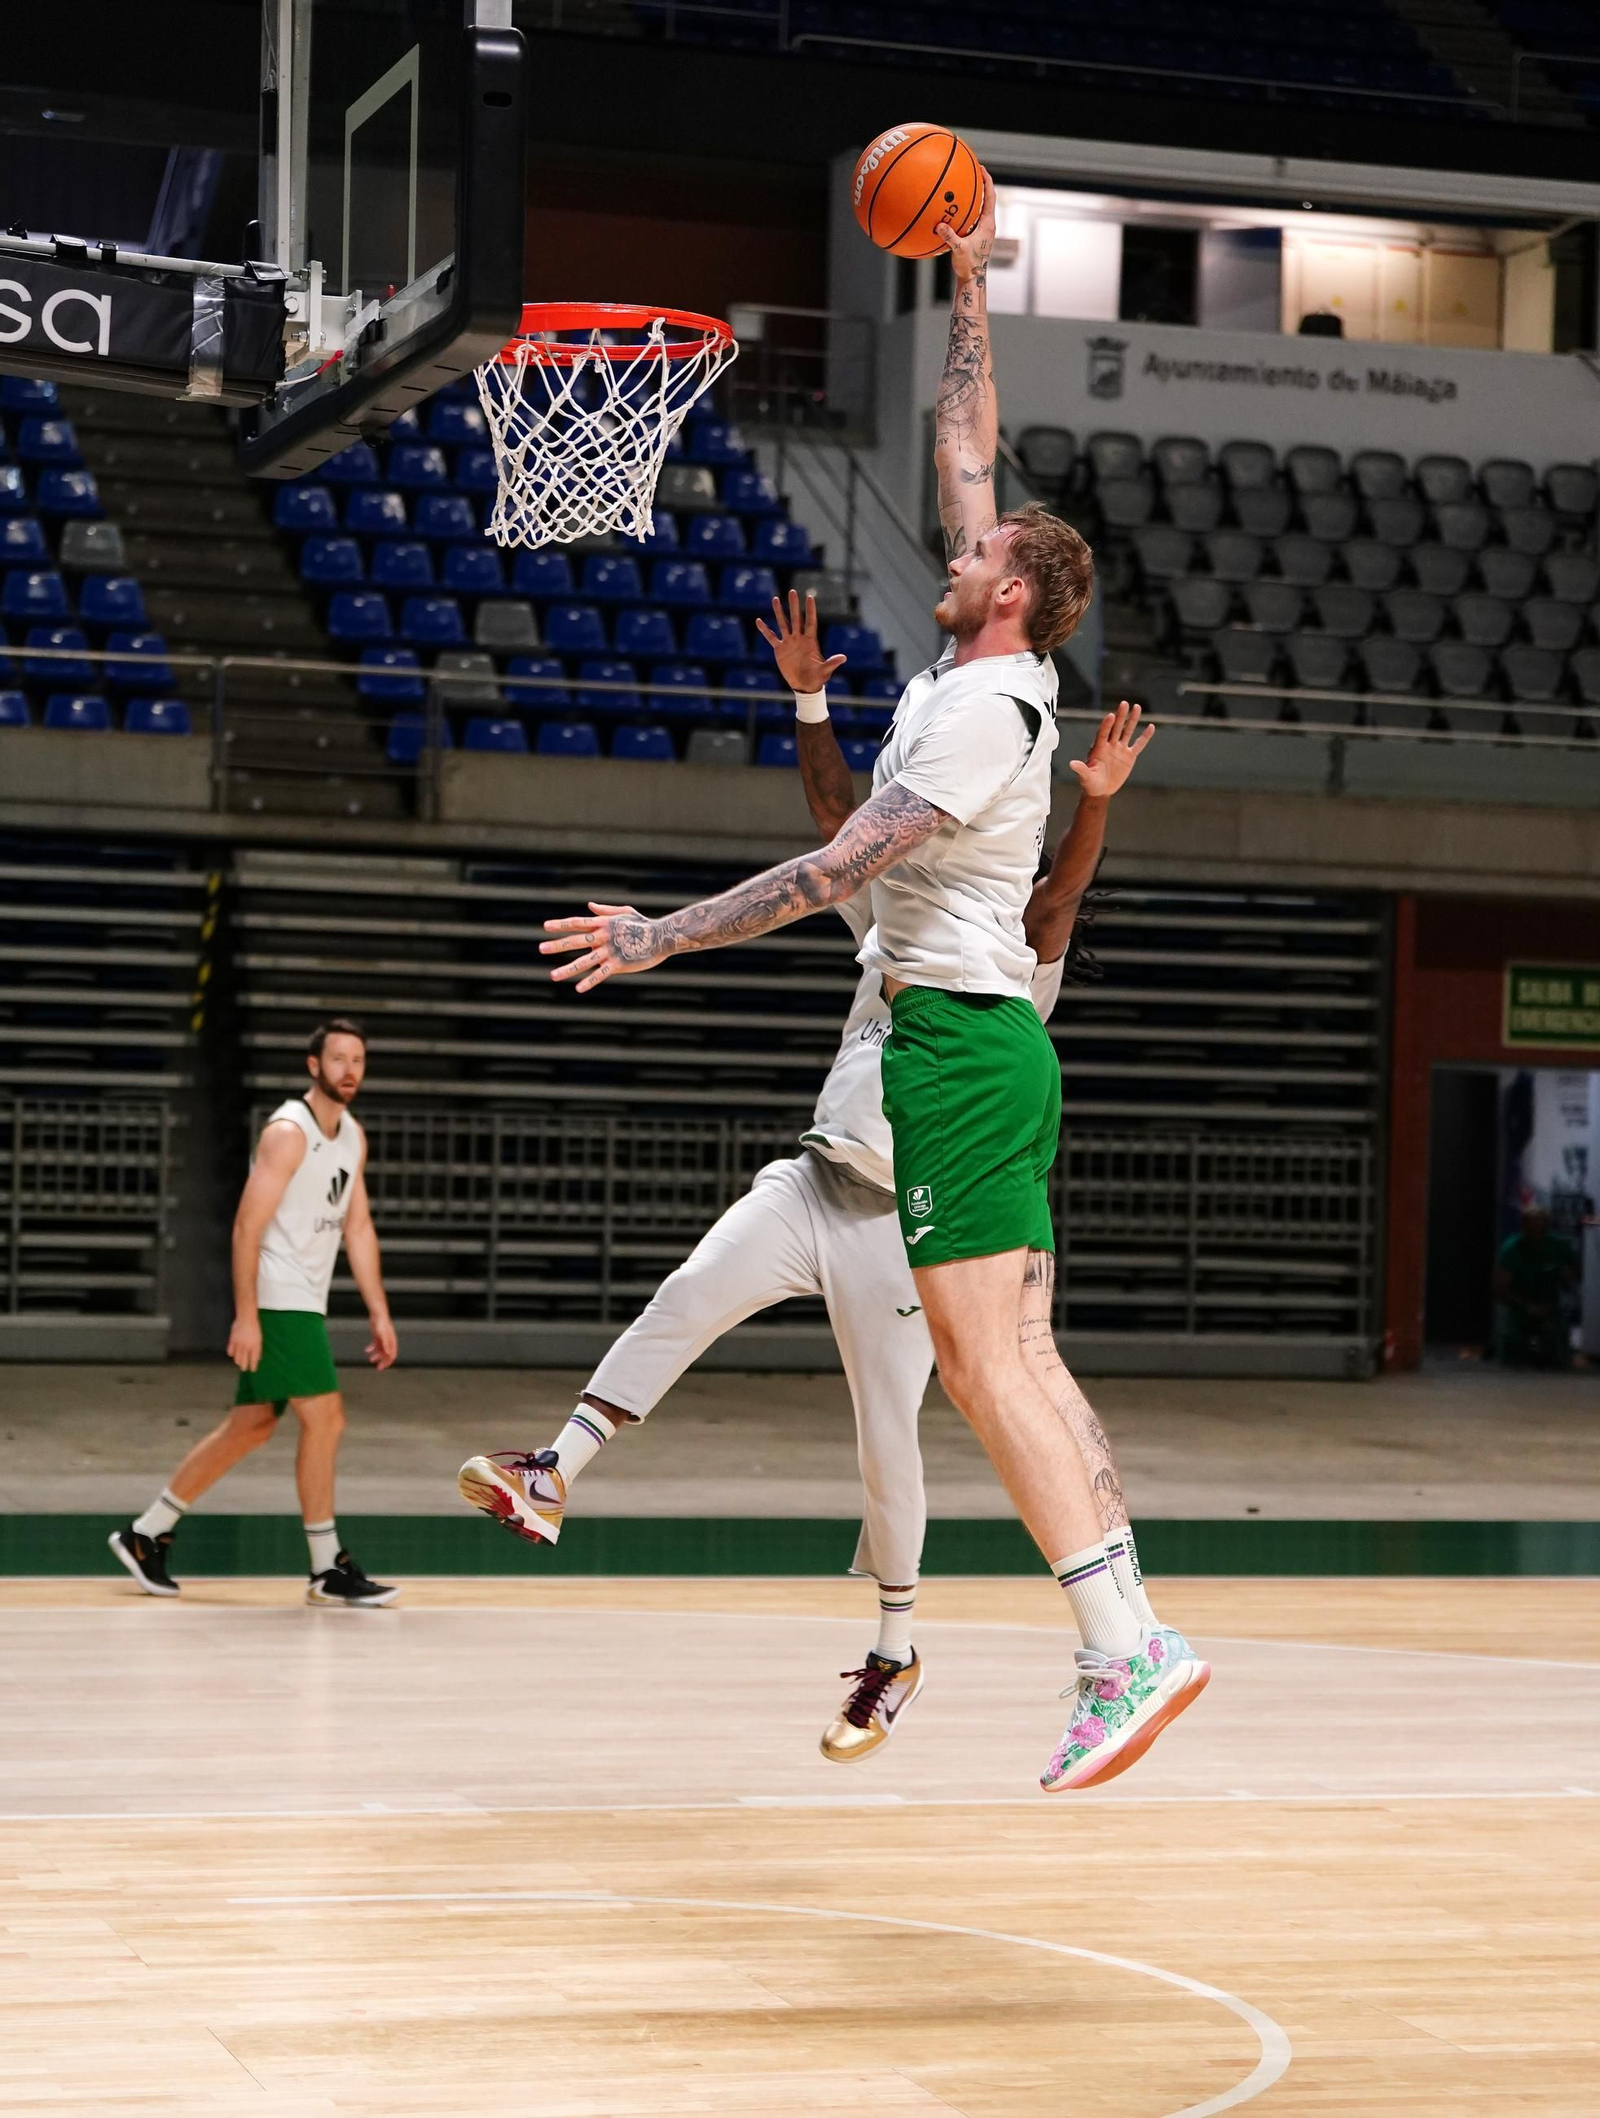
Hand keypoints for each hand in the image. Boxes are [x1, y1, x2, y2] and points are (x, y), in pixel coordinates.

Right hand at [227, 1314, 261, 1372]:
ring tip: (238, 1363)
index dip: (253, 1365)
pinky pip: (230, 1350)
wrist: (246, 1319)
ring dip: (237, 1361)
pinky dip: (231, 1353)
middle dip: (244, 1365)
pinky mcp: (232, 1340)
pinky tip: (232, 1355)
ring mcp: (239, 1344)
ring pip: (237, 1356)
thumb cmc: (255, 1328)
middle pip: (244, 1359)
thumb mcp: (259, 1339)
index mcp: (255, 1345)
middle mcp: (247, 1346)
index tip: (252, 1370)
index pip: (253, 1359)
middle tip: (243, 1369)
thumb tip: (258, 1358)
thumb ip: (258, 1349)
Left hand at [366, 1313, 397, 1369]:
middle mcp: (388, 1341)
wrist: (378, 1314)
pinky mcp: (378, 1336)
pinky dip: (371, 1348)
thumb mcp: (383, 1334)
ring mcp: (383, 1339)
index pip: (392, 1354)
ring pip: (381, 1350)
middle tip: (378, 1368)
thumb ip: (386, 1344)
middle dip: (383, 1361)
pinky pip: (375, 1345)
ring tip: (370, 1359)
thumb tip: (388, 1353)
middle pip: (387, 1354)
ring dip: (377, 1355)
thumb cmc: (381, 1322)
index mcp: (392, 1341)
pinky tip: (367, 1350)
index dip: (388, 1362)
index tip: (383, 1367)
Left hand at [541, 900, 668, 992]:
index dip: (561, 924)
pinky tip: (578, 988)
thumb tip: (589, 906)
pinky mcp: (618, 964)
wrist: (661, 937)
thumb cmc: (643, 924)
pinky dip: (590, 981)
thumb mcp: (624, 912)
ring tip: (552, 975)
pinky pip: (601, 974)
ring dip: (567, 968)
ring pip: (584, 961)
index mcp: (603, 923)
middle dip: (557, 945)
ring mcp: (610, 951)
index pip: (577, 923)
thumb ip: (605, 910)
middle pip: (576, 941)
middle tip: (541, 949)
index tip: (545, 927)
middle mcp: (603, 936)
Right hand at [754, 591, 846, 693]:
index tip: (810, 597)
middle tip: (792, 591)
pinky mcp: (780, 650)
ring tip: (775, 599)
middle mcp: (799, 638)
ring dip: (779, 612)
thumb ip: (832, 663)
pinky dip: (765, 630)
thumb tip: (844, 658)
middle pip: (796, 618)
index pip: (810, 622)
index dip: (810, 610)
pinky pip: (771, 637)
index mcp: (811, 641)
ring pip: (783, 624)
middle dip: (794, 605)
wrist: (805, 685)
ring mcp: (789, 642)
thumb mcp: (825, 671)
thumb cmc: (817, 678)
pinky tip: (759, 621)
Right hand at [937, 167, 993, 282]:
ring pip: (980, 208)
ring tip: (964, 185)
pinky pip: (972, 217)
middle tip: (972, 170)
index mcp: (988, 224)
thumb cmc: (969, 266)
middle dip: (980, 184)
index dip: (987, 181)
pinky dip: (965, 210)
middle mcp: (987, 225)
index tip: (981, 168)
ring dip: (974, 196)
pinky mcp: (977, 236)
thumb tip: (939, 225)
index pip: (990, 197)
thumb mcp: (959, 250)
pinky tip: (954, 209)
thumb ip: (950, 237)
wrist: (973, 280)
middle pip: (987, 198)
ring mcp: (983, 230)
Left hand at [1068, 700, 1153, 799]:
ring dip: (1132, 720)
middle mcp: (1109, 745)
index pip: (1103, 734)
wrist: (1100, 790)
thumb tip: (1071, 764)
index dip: (1106, 725)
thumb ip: (1081, 770)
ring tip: (1137, 707)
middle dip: (1120, 716)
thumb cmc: (1090, 783)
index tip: (1111, 715)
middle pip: (1116, 728)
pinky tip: (1151, 727)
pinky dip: (1145, 737)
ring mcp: (1120, 749)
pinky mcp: (1129, 756)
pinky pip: (1139, 745)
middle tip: (1124, 703)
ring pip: (1127, 732)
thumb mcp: (1085, 778)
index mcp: (1098, 748)